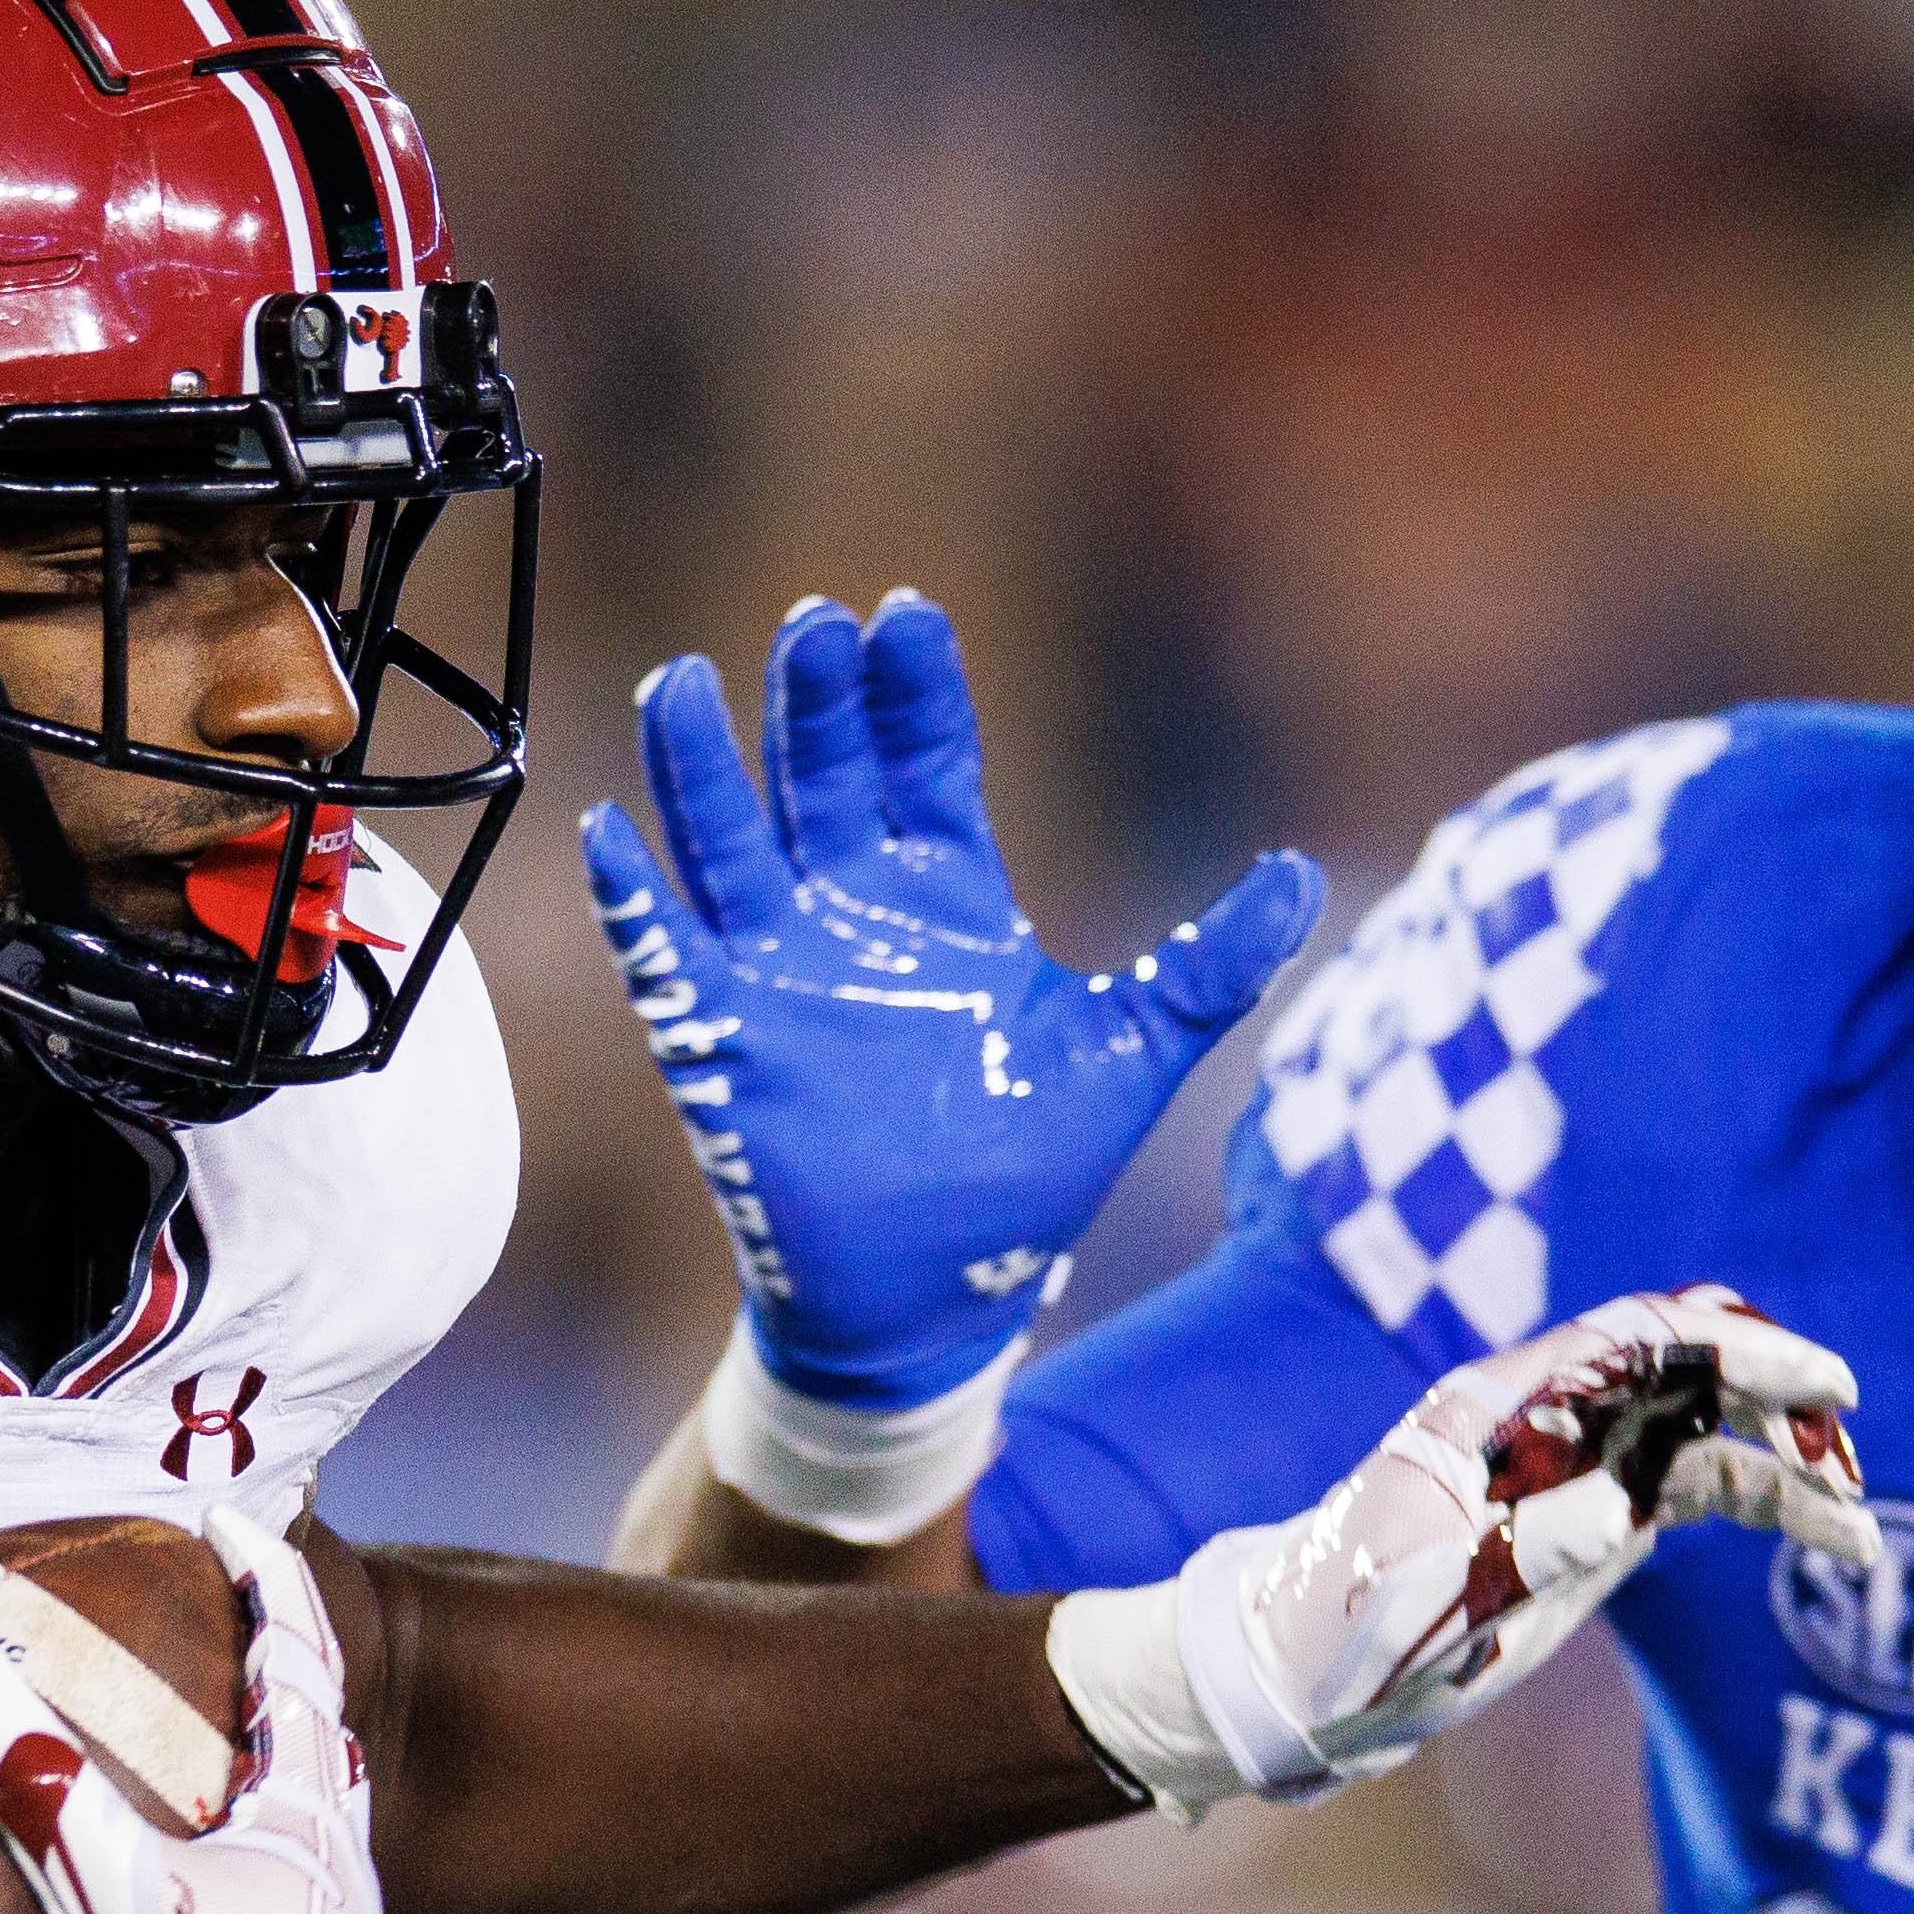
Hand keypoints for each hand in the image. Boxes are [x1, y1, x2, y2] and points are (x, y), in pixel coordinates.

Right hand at [0, 1503, 404, 1913]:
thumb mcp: (110, 1896)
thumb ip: (35, 1786)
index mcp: (309, 1819)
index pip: (297, 1659)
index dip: (267, 1577)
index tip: (238, 1514)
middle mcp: (346, 1871)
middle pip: (322, 1739)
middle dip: (280, 1676)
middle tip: (233, 1633)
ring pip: (317, 1827)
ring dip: (272, 1780)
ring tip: (215, 1767)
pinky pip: (295, 1903)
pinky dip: (254, 1870)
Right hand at [585, 590, 1325, 1408]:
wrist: (933, 1299)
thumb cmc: (1024, 1181)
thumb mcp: (1130, 1057)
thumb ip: (1205, 966)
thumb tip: (1302, 874)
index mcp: (951, 902)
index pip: (925, 764)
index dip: (911, 690)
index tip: (902, 614)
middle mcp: (855, 916)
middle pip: (825, 776)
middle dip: (815, 701)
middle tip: (811, 625)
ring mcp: (778, 972)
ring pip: (728, 840)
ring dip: (701, 766)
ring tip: (682, 684)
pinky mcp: (717, 1040)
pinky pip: (662, 951)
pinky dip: (633, 895)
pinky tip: (611, 829)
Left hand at [1049, 1286, 1877, 1809]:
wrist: (1302, 1675)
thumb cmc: (1343, 1624)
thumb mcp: (1432, 1589)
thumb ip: (1532, 1542)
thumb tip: (1627, 1504)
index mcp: (1495, 1410)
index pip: (1630, 1342)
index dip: (1729, 1349)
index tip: (1816, 1383)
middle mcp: (1545, 1421)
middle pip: (1684, 1371)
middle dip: (1775, 1395)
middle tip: (1848, 1441)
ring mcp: (1577, 1467)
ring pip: (1707, 1432)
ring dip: (1787, 1462)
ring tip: (1854, 1518)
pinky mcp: (1597, 1521)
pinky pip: (1701, 1490)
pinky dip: (1770, 1505)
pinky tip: (1834, 1537)